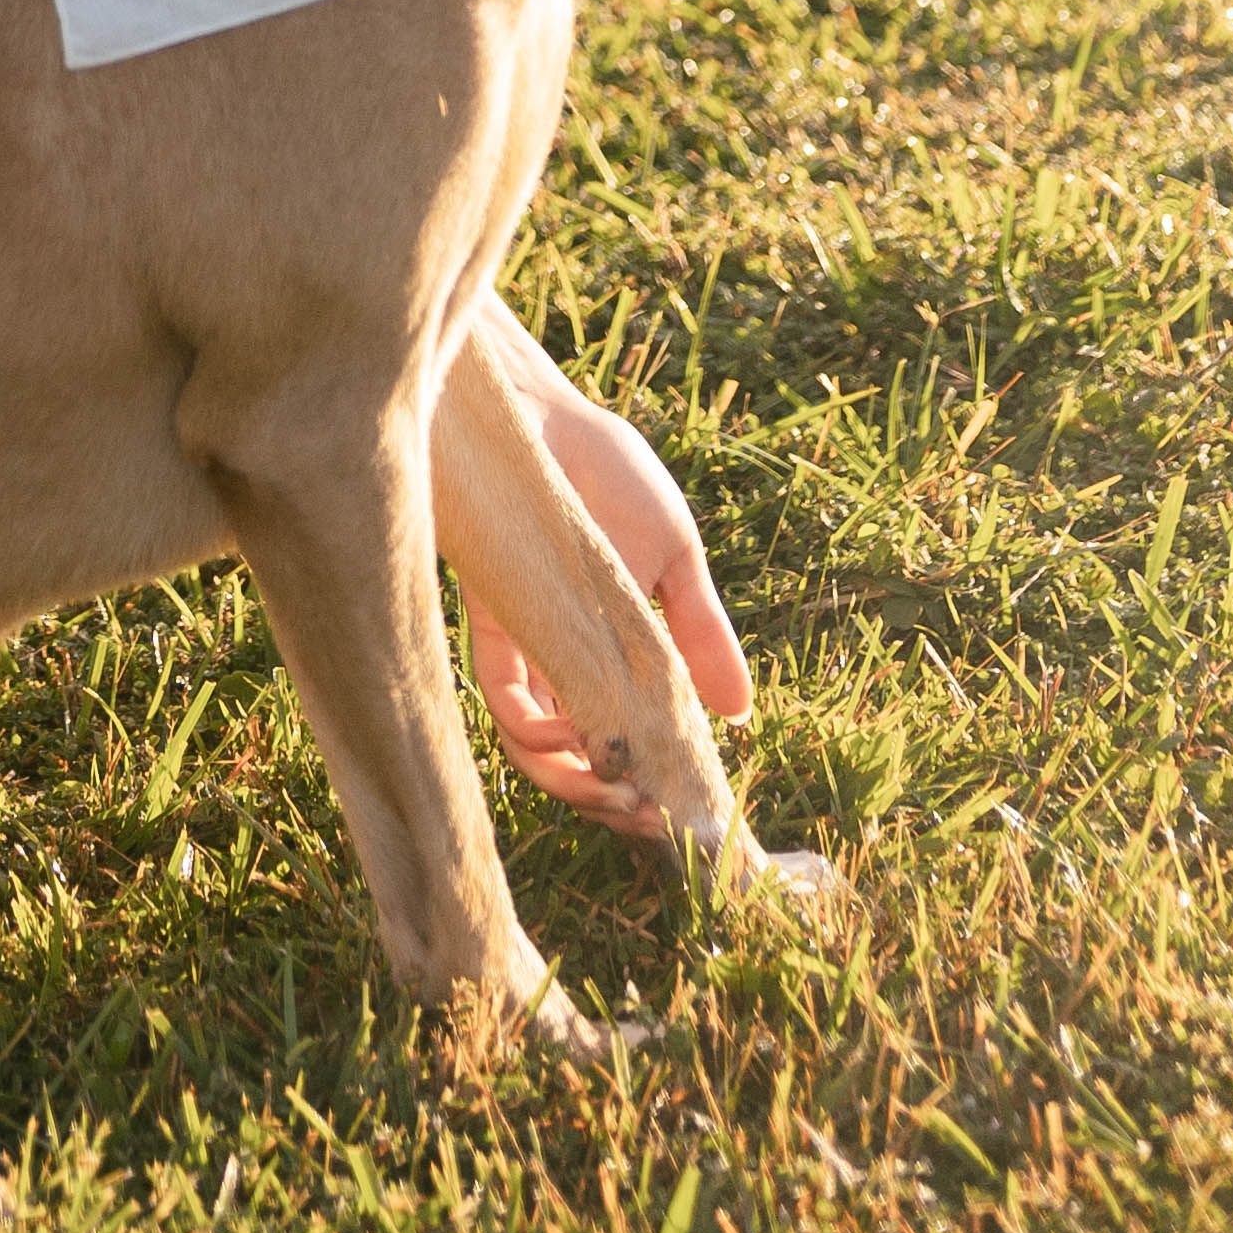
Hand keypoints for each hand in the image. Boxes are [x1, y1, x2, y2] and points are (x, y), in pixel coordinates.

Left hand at [461, 315, 751, 835]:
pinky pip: (505, 701)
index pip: (628, 740)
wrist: (540, 415)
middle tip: (646, 817)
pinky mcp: (492, 625)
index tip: (682, 814)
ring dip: (577, 783)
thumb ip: (699, 630)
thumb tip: (741, 714)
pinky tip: (575, 740)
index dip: (651, 784)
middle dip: (612, 802)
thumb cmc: (607, 472)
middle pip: (582, 760)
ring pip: (540, 747)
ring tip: (617, 790)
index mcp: (615, 653)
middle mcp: (568, 663)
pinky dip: (537, 737)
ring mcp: (529, 648)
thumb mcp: (672, 554)